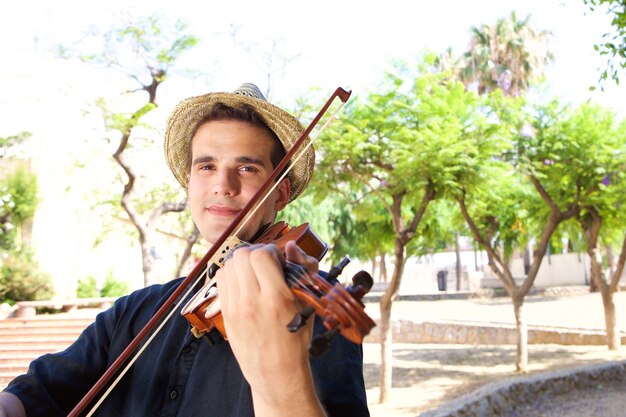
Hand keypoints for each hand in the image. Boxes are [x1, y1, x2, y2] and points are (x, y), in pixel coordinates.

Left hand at [215, 241, 324, 416]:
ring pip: (229, 265)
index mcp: (276, 299)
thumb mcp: (307, 303)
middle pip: (242, 256)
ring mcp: (235, 308)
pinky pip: (221, 280)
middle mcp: (252, 302)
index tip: (278, 259)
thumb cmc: (296, 338)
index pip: (261, 255)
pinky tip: (244, 283)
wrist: (277, 372)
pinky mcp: (226, 314)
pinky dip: (232, 274)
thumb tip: (291, 247)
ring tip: (255, 272)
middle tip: (266, 263)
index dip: (271, 250)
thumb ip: (303, 270)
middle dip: (256, 253)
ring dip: (243, 262)